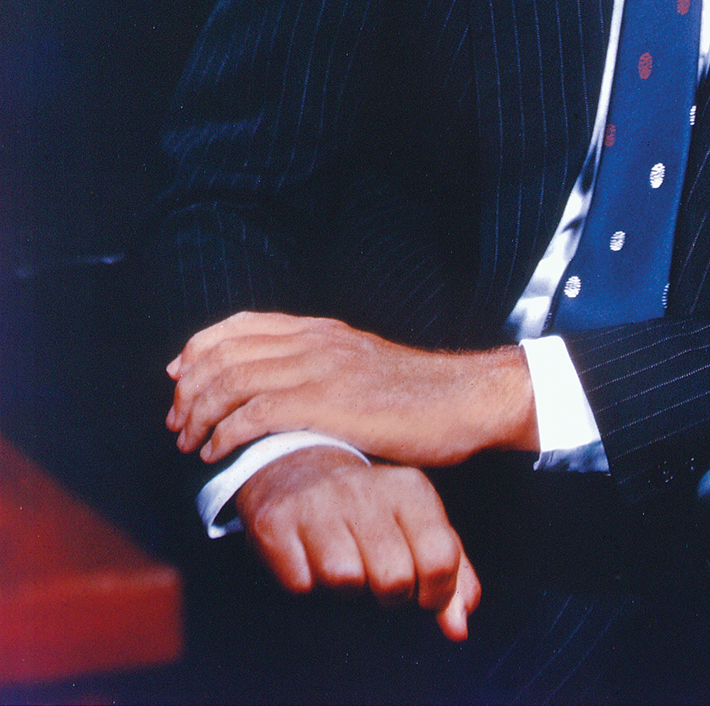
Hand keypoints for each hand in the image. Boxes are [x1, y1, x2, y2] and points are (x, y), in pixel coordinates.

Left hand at [166, 310, 537, 465]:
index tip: (178, 379)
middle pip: (225, 352)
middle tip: (178, 424)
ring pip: (232, 380)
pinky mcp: (327, 404)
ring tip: (190, 443)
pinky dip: (225, 434)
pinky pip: (255, 413)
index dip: (199, 349)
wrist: (463, 399)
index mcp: (320, 330)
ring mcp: (320, 370)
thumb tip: (283, 391)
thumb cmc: (417, 395)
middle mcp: (314, 342)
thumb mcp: (361, 365)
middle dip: (189, 389)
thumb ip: (322, 368)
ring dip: (199, 415)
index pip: (240, 324)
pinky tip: (217, 453)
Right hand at [236, 446, 479, 639]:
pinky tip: (307, 557)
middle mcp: (366, 490)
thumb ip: (451, 574)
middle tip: (377, 576)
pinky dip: (306, 584)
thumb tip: (459, 628)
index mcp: (409, 489)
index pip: (440, 558)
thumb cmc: (371, 510)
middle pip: (394, 579)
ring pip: (345, 581)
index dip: (435, 594)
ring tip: (343, 562)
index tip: (421, 591)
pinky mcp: (276, 521)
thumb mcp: (418, 526)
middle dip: (390, 595)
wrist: (297, 468)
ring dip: (344, 588)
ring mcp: (318, 503)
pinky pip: (300, 584)